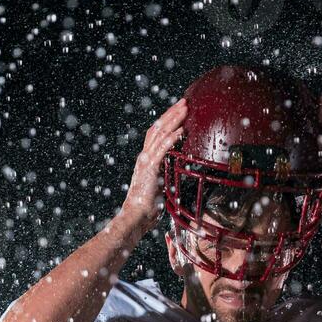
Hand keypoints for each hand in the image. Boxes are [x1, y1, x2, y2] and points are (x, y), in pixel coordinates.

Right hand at [120, 97, 187, 233]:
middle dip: (171, 113)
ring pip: (160, 134)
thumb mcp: (159, 191)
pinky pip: (162, 149)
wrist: (135, 218)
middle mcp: (144, 158)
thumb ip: (166, 181)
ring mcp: (146, 162)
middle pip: (157, 128)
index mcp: (146, 161)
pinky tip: (181, 130)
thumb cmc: (147, 211)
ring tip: (185, 109)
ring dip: (174, 119)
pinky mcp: (150, 169)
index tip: (179, 113)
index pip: (156, 135)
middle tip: (184, 102)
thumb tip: (176, 182)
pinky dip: (172, 138)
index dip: (166, 122)